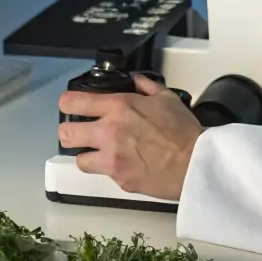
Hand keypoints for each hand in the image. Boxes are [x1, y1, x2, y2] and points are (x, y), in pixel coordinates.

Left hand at [58, 75, 202, 200]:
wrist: (195, 163)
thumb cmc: (183, 130)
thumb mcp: (167, 98)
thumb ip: (147, 87)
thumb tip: (136, 80)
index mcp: (119, 107)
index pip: (74, 102)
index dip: (68, 103)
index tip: (71, 106)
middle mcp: (109, 132)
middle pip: (66, 133)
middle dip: (70, 132)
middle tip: (81, 133)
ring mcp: (112, 159)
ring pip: (79, 160)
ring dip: (88, 156)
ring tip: (101, 154)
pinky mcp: (119, 180)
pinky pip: (104, 175)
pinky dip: (111, 170)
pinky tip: (125, 165)